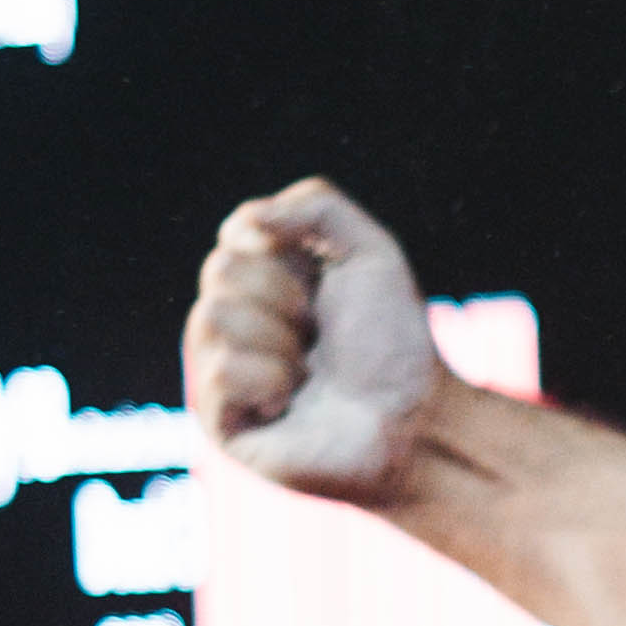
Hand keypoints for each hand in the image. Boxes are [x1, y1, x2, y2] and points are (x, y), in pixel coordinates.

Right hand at [186, 177, 440, 501]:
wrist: (414, 416)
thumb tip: (245, 221)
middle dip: (286, 298)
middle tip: (319, 334)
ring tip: (308, 373)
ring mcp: (221, 369)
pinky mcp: (218, 419)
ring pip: (211, 319)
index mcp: (263, 279)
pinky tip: (290, 403)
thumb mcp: (371, 252)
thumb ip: (316, 206)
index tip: (322, 286)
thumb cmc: (394, 342)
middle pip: (220, 272)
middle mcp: (234, 319)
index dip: (285, 254)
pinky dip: (269, 381)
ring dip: (279, 343)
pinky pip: (220, 372)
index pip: (236, 235)